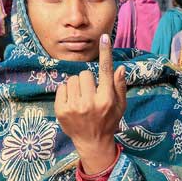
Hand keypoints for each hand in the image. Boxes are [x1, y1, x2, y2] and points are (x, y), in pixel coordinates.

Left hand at [55, 34, 126, 173]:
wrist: (92, 143)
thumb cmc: (108, 121)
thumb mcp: (120, 106)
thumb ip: (119, 86)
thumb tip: (120, 67)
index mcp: (106, 100)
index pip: (106, 71)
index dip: (106, 53)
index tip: (104, 37)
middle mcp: (90, 103)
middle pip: (85, 74)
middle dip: (87, 81)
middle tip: (90, 94)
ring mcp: (74, 107)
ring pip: (72, 80)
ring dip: (76, 86)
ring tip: (81, 99)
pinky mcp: (61, 110)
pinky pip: (62, 88)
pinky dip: (66, 92)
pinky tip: (72, 103)